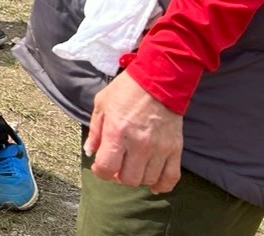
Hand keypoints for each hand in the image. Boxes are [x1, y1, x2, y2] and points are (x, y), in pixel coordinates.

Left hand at [85, 71, 184, 192]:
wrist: (158, 81)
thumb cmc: (126, 90)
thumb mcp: (102, 105)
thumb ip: (95, 131)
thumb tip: (90, 151)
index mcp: (117, 133)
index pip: (107, 168)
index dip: (100, 171)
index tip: (100, 165)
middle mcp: (139, 145)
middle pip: (129, 179)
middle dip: (119, 176)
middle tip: (118, 166)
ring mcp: (159, 149)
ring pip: (148, 180)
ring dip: (138, 177)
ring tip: (133, 167)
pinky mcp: (175, 149)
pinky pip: (170, 178)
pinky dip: (162, 185)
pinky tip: (153, 183)